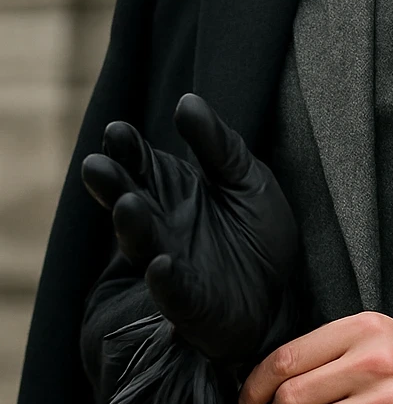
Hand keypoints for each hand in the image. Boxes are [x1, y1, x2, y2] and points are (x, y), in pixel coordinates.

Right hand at [81, 94, 298, 363]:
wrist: (284, 296)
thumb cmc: (260, 235)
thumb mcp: (248, 180)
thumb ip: (219, 145)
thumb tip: (186, 100)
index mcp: (172, 190)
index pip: (140, 163)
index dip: (126, 148)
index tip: (116, 132)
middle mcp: (162, 225)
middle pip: (129, 199)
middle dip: (112, 183)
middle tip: (97, 165)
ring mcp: (171, 263)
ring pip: (143, 243)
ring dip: (132, 226)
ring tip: (128, 204)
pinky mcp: (189, 303)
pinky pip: (172, 291)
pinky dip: (165, 279)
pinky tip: (161, 264)